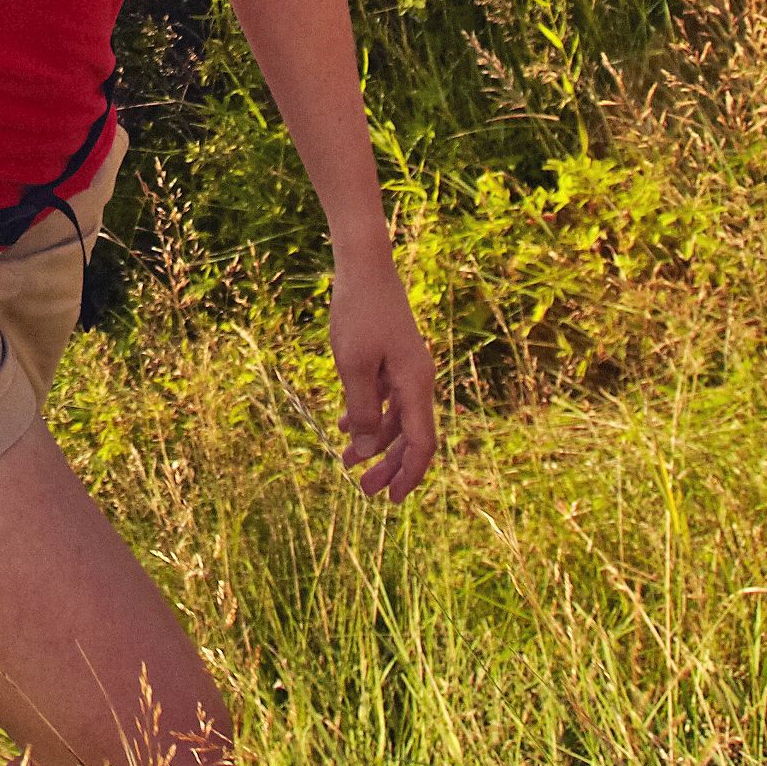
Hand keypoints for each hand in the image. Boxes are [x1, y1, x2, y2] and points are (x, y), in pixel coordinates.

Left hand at [326, 260, 437, 501]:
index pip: (422, 443)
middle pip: (410, 436)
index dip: (409, 474)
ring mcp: (407, 368)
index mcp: (416, 384)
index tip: (391, 499)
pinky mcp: (392, 357)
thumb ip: (361, 408)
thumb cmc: (358, 312)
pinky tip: (344, 428)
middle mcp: (418, 379)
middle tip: (365, 491)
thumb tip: (366, 448)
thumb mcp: (353, 364)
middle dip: (389, 466)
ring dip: (375, 443)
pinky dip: (369, 415)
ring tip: (347, 463)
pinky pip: (386, 398)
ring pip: (396, 418)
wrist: (365, 265)